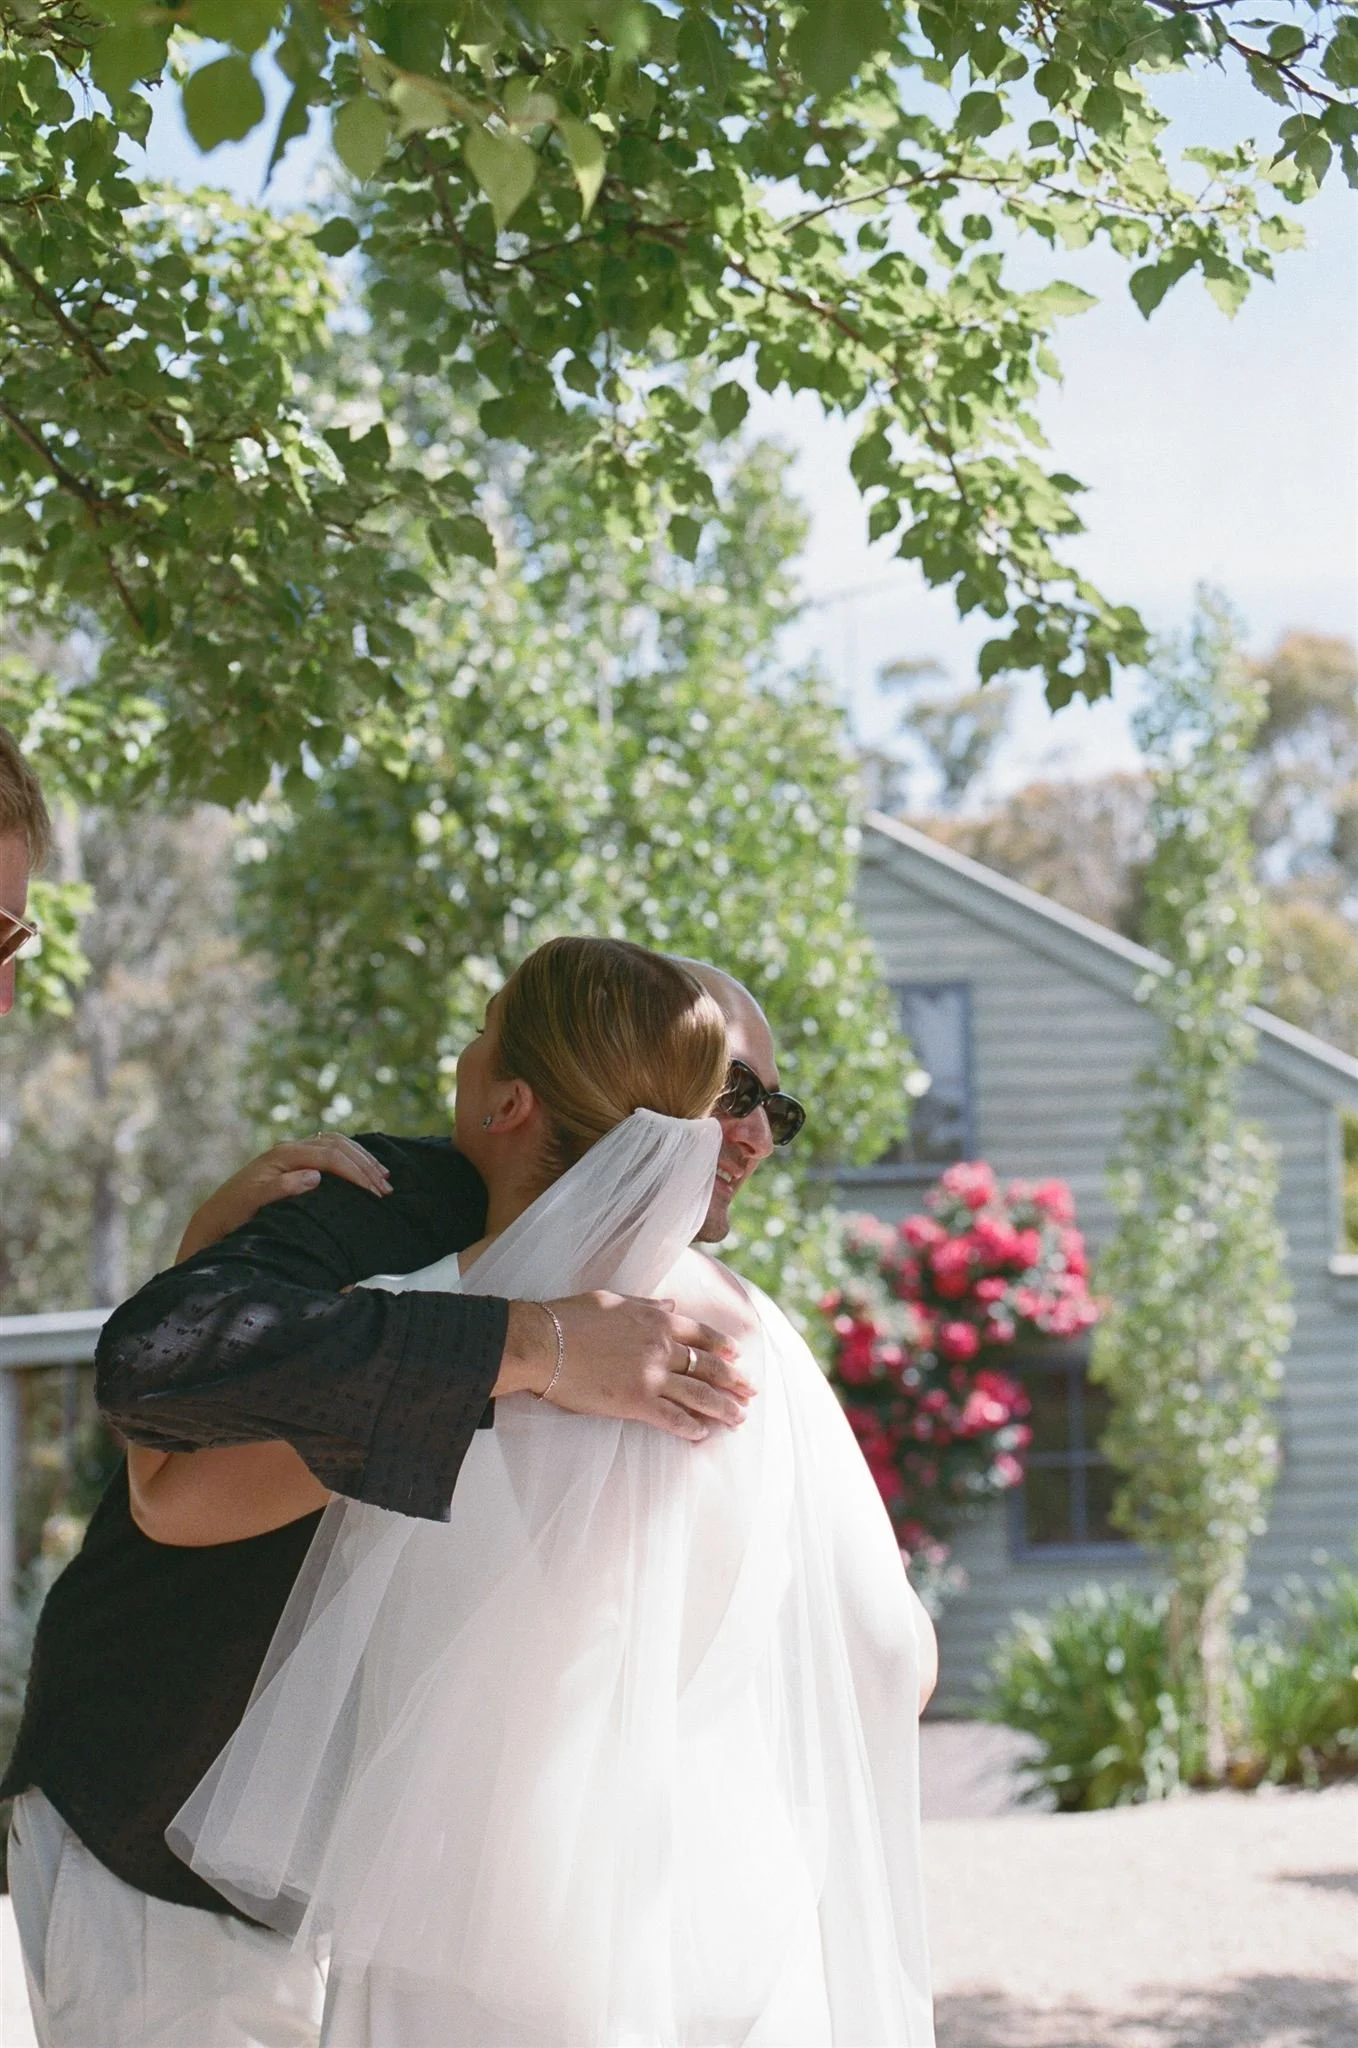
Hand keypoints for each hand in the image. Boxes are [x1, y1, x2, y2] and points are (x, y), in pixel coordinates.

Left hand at [176, 1136, 391, 1260]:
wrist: (215, 1217)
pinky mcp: (295, 1162)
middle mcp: (289, 1149)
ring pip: (337, 1143)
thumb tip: (315, 1176)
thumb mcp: (254, 1203)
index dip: (356, 1172)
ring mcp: (293, 1153)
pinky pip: (330, 1150)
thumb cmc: (234, 1214)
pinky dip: (351, 1157)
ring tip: (382, 1178)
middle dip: (366, 1165)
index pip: (330, 1155)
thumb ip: (281, 1188)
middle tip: (386, 1188)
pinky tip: (363, 1169)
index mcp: (282, 1156)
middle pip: (338, 1145)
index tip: (375, 1192)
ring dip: (362, 1159)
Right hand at [496, 1292, 754, 1440]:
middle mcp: (660, 1347)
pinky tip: (703, 1434)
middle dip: (733, 1380)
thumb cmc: (569, 1317)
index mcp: (655, 1320)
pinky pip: (672, 1418)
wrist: (542, 1342)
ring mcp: (651, 1376)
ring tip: (739, 1418)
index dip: (723, 1346)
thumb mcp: (612, 1300)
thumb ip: (645, 1305)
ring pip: (698, 1394)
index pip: (700, 1334)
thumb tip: (671, 1306)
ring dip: (722, 1407)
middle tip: (751, 1391)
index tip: (738, 1355)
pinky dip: (690, 1427)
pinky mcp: (635, 1402)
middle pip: (708, 1365)